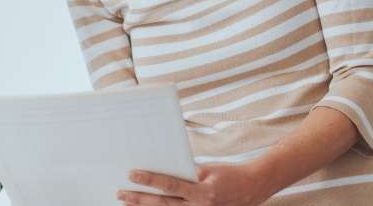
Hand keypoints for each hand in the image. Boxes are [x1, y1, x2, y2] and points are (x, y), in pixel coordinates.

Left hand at [117, 163, 272, 205]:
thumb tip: (162, 169)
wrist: (252, 188)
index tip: (132, 174)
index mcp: (204, 192)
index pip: (171, 185)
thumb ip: (186, 172)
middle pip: (164, 204)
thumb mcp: (208, 169)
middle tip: (120, 193)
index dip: (150, 180)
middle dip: (140, 199)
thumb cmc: (228, 175)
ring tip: (126, 202)